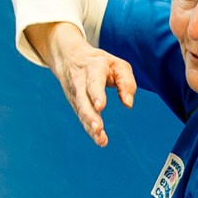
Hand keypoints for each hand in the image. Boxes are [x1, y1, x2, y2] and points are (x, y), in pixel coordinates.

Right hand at [45, 21, 136, 146]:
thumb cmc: (99, 62)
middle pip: (83, 100)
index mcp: (93, 68)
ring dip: (90, 126)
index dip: (96, 94)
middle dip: (90, 115)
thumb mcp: (117, 64)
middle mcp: (81, 82)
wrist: (69, 57)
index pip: (93, 82)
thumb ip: (126, 82)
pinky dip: (90, 129)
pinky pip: (82, 118)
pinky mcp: (75, 104)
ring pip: (81, 111)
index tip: (100, 107)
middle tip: (98, 128)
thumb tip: (128, 104)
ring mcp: (76, 94)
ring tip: (101, 139)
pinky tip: (100, 140)